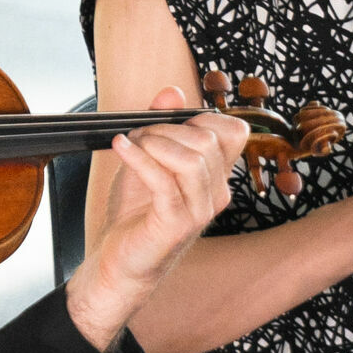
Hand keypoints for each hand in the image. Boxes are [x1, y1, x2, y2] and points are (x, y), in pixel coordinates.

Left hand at [68, 89, 249, 349]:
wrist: (119, 261)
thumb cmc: (135, 214)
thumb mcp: (148, 159)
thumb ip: (162, 124)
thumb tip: (172, 91)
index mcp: (216, 177)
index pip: (232, 131)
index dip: (200, 117)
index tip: (166, 125)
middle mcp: (216, 193)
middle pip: (207, 140)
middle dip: (166, 128)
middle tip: (137, 137)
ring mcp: (199, 210)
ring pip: (191, 158)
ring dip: (153, 143)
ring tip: (130, 146)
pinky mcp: (176, 224)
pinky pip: (163, 179)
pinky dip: (138, 157)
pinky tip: (121, 148)